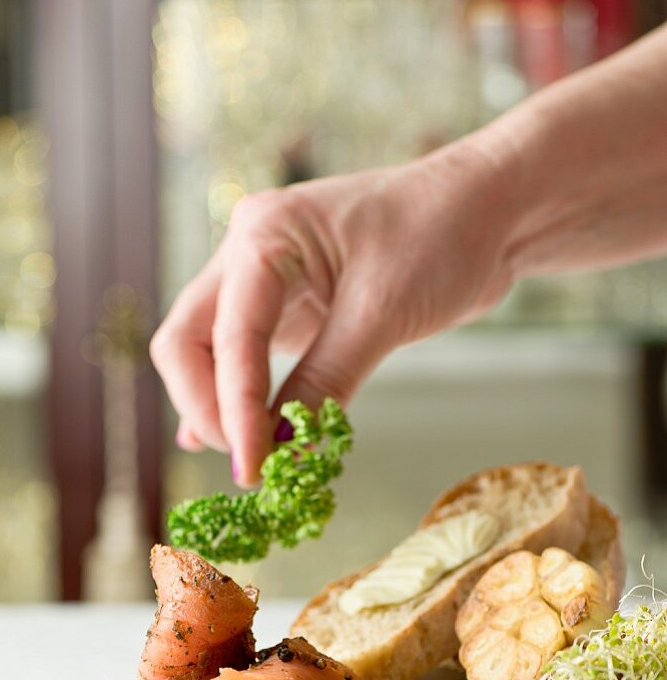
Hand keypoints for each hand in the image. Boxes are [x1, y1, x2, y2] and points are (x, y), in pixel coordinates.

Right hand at [150, 134, 516, 485]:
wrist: (492, 211)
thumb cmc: (442, 235)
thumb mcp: (381, 313)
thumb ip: (326, 380)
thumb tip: (282, 449)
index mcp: (262, 235)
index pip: (225, 338)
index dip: (233, 410)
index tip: (254, 469)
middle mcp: (248, 254)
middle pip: (189, 343)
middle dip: (208, 408)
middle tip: (250, 465)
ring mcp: (265, 282)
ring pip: (210, 354)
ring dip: (221, 408)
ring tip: (251, 461)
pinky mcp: (291, 309)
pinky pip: (245, 360)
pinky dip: (239, 400)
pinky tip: (234, 439)